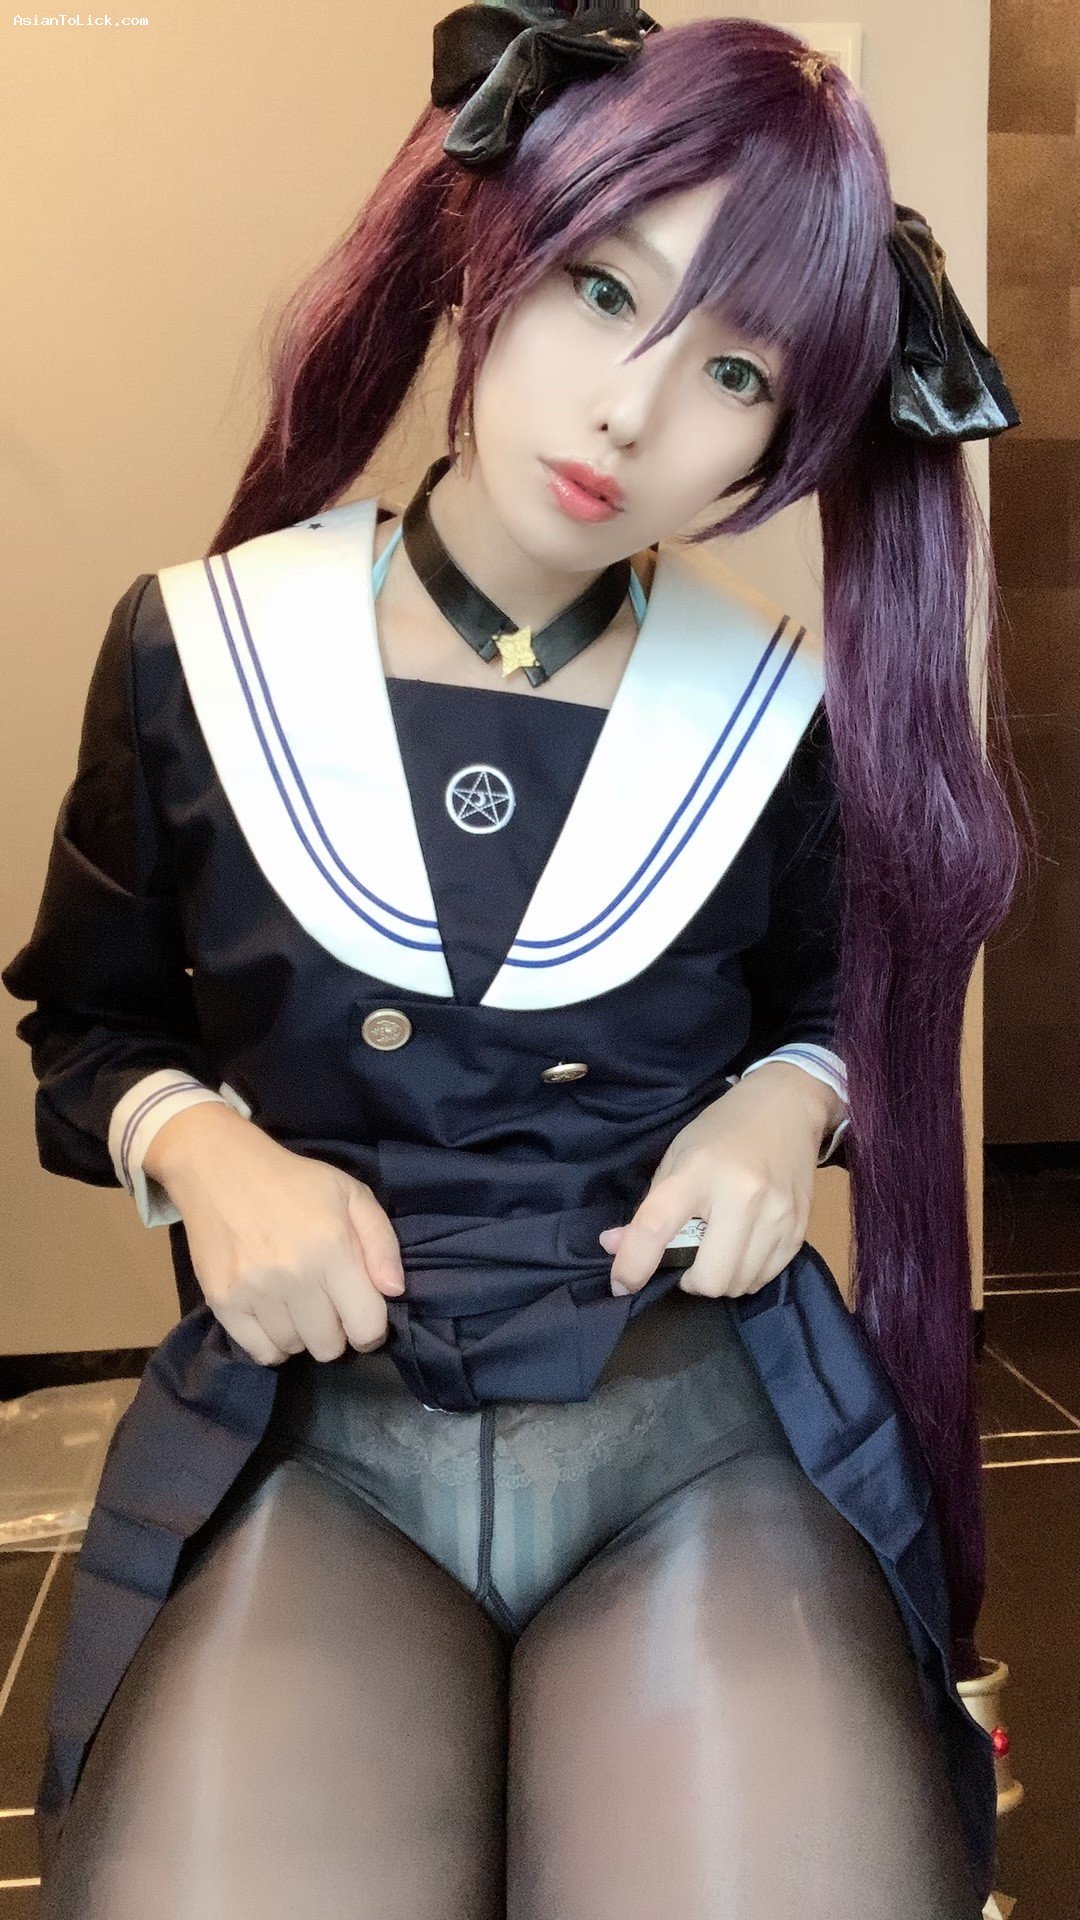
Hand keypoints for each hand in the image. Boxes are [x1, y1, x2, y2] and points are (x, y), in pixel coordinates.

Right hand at [145, 1104, 404, 1366]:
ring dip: (302, 1335)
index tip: (362, 1318)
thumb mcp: (352, 1194)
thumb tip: (393, 1292)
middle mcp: (295, 1276)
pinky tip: (275, 1318)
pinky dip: (272, 1344)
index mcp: (333, 1250)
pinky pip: (259, 1352)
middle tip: (327, 1307)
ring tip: (298, 1305)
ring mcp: (254, 1292)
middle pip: (328, 1347)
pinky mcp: (222, 1301)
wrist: (219, 1168)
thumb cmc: (294, 1182)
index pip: (365, 1326)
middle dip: (336, 1333)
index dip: (371, 1331)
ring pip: (294, 1349)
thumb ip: (382, 1243)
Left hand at [599, 1065, 839, 1300]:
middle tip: (687, 1257)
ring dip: (717, 1279)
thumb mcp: (677, 1157)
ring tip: (715, 1250)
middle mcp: (743, 1195)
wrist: (786, 1108)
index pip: (658, 1227)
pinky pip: (764, 1279)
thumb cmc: (722, 1131)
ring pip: (738, 1285)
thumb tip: (614, 1247)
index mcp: (699, 1171)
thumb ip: (649, 1208)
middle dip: (689, 1278)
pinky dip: (744, 1275)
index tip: (621, 1284)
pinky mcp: (800, 1229)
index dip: (633, 1264)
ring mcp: (777, 1215)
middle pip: (709, 1277)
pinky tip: (740, 1249)